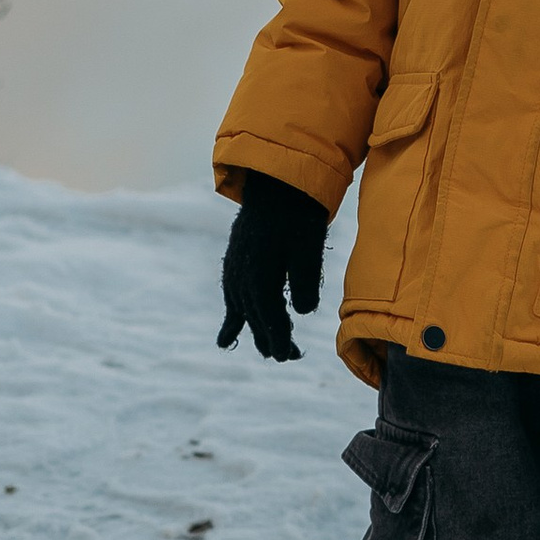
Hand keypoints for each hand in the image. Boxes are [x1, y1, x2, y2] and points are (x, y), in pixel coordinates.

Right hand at [217, 170, 329, 361]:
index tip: (287, 355)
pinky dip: (234, 315)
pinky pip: (232, 296)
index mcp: (259, 279)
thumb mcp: (309, 250)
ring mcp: (234, 270)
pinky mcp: (234, 261)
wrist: (276, 183)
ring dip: (255, 328)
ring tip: (265, 348)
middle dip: (270, 339)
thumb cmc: (297, 216)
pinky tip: (229, 333)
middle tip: (288, 356)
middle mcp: (241, 279)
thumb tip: (300, 314)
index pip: (269, 319)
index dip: (279, 339)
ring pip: (242, 309)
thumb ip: (306, 284)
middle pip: (255, 319)